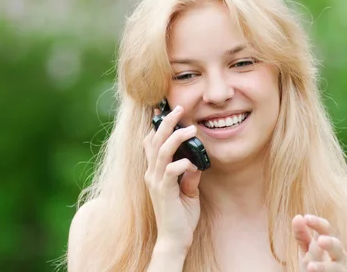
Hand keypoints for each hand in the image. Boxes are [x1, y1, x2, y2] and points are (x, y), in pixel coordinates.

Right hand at [143, 105, 202, 251]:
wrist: (174, 239)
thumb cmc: (181, 216)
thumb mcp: (188, 191)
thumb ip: (189, 175)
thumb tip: (195, 161)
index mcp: (155, 172)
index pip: (151, 143)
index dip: (156, 126)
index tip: (165, 110)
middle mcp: (152, 174)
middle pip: (154, 141)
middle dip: (166, 122)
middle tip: (178, 108)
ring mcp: (156, 182)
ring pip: (161, 151)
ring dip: (176, 137)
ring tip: (191, 129)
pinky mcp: (163, 191)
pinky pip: (170, 171)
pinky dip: (182, 164)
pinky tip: (193, 163)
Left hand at [292, 214, 346, 271]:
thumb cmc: (316, 263)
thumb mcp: (306, 250)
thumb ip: (302, 235)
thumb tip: (297, 217)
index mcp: (328, 242)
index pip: (325, 229)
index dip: (317, 223)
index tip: (306, 218)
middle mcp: (337, 254)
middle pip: (336, 246)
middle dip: (330, 243)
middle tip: (320, 241)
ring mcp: (341, 269)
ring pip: (337, 267)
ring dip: (324, 267)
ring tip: (310, 267)